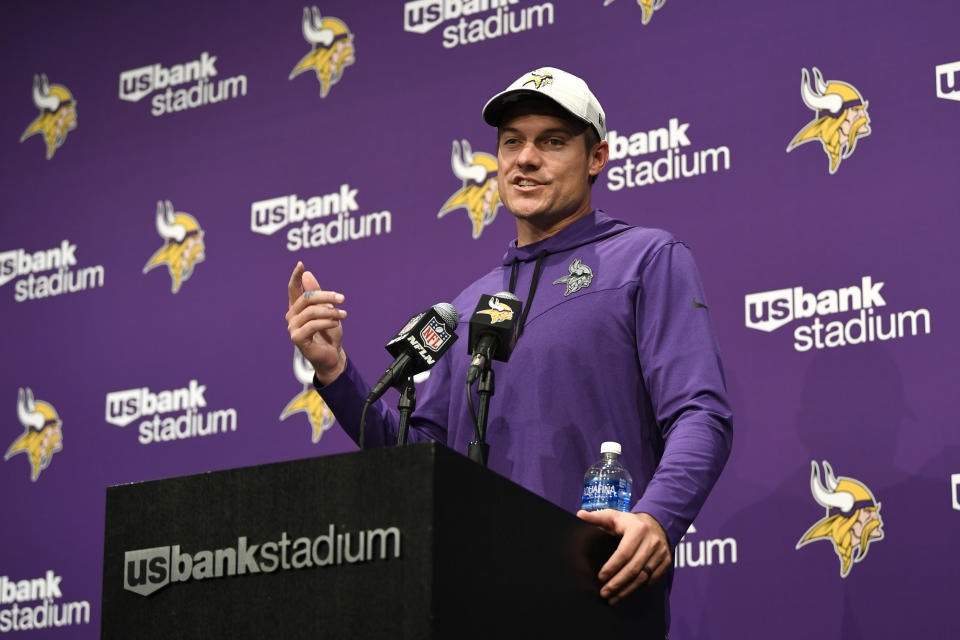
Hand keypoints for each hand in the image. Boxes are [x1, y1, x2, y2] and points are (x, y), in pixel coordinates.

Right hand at [286, 261, 347, 383]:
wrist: (332, 355)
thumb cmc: (329, 333)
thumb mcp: (327, 311)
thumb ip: (319, 295)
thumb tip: (307, 275)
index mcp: (298, 308)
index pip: (293, 289)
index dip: (296, 277)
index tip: (301, 264)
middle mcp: (292, 316)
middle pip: (306, 298)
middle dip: (326, 296)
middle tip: (341, 298)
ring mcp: (292, 328)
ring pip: (311, 312)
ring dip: (330, 312)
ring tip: (343, 315)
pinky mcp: (297, 338)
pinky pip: (312, 325)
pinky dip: (327, 322)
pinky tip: (336, 324)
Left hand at [576, 510, 671, 604]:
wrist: (656, 523)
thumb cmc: (629, 523)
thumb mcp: (613, 516)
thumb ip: (596, 517)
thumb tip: (580, 515)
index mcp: (637, 529)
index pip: (623, 553)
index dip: (612, 567)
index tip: (600, 577)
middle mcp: (652, 541)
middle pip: (633, 568)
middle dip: (617, 583)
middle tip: (604, 593)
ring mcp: (661, 552)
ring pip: (643, 577)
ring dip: (627, 590)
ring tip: (613, 598)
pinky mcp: (666, 561)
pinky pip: (652, 579)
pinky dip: (639, 588)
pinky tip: (627, 592)